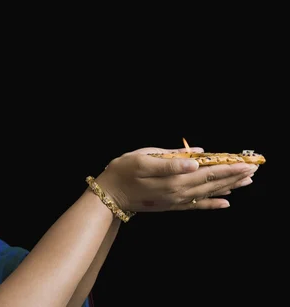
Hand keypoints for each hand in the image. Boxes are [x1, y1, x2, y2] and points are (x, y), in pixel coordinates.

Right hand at [95, 146, 257, 211]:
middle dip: (233, 175)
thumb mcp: (143, 158)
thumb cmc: (123, 170)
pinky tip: (226, 202)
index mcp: (173, 178)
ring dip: (228, 187)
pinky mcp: (172, 205)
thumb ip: (170, 159)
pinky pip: (197, 206)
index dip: (227, 166)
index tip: (244, 162)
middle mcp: (178, 191)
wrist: (110, 194)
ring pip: (208, 193)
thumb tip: (197, 157)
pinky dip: (213, 204)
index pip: (207, 170)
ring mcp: (176, 200)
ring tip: (246, 181)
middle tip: (253, 169)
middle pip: (211, 181)